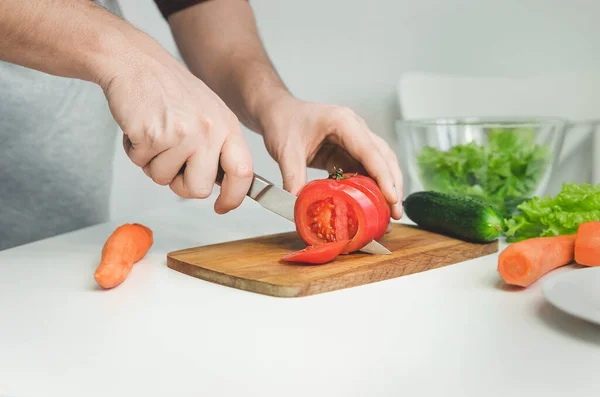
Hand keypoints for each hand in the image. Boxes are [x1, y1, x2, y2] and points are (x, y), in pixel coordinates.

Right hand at [99, 43, 252, 213]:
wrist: (136, 62)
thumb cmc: (170, 89)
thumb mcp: (209, 113)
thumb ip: (217, 146)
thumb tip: (222, 184)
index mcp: (227, 126)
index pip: (243, 172)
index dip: (233, 197)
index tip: (223, 206)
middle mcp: (208, 130)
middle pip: (198, 189)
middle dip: (179, 184)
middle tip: (169, 162)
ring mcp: (181, 133)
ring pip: (163, 179)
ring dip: (152, 162)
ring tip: (154, 133)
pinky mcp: (152, 135)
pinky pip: (141, 163)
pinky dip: (135, 151)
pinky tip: (140, 127)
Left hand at [260, 96, 403, 219]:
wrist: (277, 111)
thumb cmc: (283, 122)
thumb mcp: (286, 151)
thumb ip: (293, 178)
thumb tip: (298, 207)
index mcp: (343, 122)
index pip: (371, 152)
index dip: (383, 176)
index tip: (392, 198)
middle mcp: (355, 128)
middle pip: (384, 157)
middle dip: (393, 185)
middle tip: (395, 213)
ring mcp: (355, 139)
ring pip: (379, 164)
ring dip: (385, 187)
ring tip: (388, 213)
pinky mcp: (348, 150)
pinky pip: (364, 169)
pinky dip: (369, 186)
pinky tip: (369, 204)